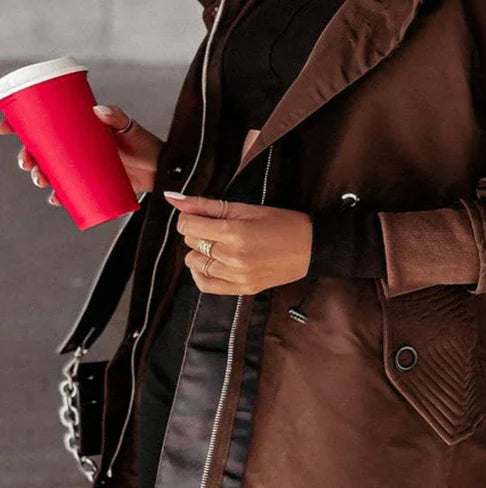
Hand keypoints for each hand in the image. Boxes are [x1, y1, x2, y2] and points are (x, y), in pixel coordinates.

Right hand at [2, 103, 162, 205]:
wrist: (162, 171)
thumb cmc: (144, 144)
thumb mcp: (129, 128)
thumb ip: (117, 117)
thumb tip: (99, 110)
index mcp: (77, 129)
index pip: (41, 123)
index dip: (17, 123)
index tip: (2, 125)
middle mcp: (75, 148)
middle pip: (40, 150)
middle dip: (27, 157)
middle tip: (28, 163)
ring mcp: (81, 167)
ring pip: (50, 172)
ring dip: (39, 177)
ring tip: (42, 182)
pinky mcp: (90, 185)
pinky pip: (68, 192)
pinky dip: (60, 197)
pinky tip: (56, 200)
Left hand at [164, 192, 312, 295]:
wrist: (310, 247)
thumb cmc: (282, 223)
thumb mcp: (245, 207)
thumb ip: (207, 205)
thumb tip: (173, 198)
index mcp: (234, 232)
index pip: (188, 225)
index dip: (188, 217)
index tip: (198, 214)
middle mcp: (233, 257)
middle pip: (190, 243)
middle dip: (196, 232)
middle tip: (214, 226)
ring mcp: (237, 276)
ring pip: (194, 263)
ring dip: (199, 252)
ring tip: (216, 244)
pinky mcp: (242, 289)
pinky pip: (205, 285)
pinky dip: (201, 273)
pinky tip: (209, 263)